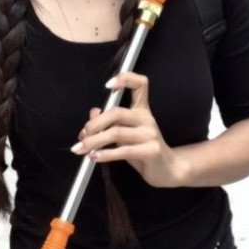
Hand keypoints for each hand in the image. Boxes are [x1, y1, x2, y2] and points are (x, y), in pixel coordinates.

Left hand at [72, 72, 185, 188]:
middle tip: (82, 136)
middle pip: (116, 113)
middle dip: (94, 125)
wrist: (166, 169)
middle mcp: (147, 118)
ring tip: (82, 149)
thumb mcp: (124, 135)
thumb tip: (93, 113)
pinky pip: (124, 150)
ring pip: (116, 132)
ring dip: (94, 142)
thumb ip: (109, 123)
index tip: (108, 85)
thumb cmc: (142, 150)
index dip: (125, 78)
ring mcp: (150, 134)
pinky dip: (106, 154)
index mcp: (141, 109)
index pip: (140, 84)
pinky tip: (95, 157)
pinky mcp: (152, 151)